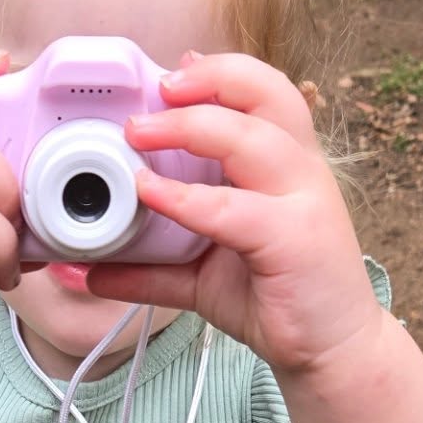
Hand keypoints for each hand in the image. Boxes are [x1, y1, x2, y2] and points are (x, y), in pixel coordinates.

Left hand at [85, 52, 384, 374]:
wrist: (331, 350)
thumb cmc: (278, 298)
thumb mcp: (204, 276)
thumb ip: (153, 266)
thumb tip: (91, 269)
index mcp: (286, 163)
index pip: (262, 91)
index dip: (218, 72)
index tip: (171, 73)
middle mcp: (301, 170)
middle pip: (263, 93)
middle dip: (204, 82)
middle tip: (150, 94)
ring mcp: (303, 201)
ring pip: (250, 137)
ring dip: (189, 126)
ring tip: (137, 134)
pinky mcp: (295, 240)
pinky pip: (233, 209)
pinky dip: (186, 199)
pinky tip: (148, 193)